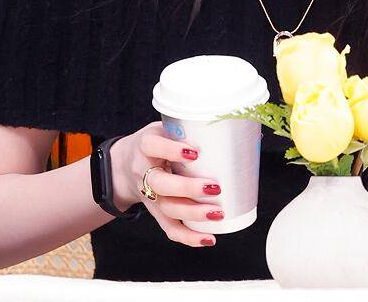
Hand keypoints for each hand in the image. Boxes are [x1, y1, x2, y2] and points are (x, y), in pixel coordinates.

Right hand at [110, 121, 224, 247]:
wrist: (125, 164)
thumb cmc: (156, 143)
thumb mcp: (164, 128)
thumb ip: (191, 129)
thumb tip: (243, 132)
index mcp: (145, 145)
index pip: (154, 146)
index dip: (172, 150)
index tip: (195, 152)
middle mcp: (143, 172)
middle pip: (161, 184)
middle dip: (188, 188)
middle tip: (214, 187)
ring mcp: (149, 195)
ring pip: (167, 208)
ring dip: (193, 214)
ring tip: (218, 213)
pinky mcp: (155, 212)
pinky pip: (170, 228)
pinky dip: (189, 237)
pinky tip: (209, 238)